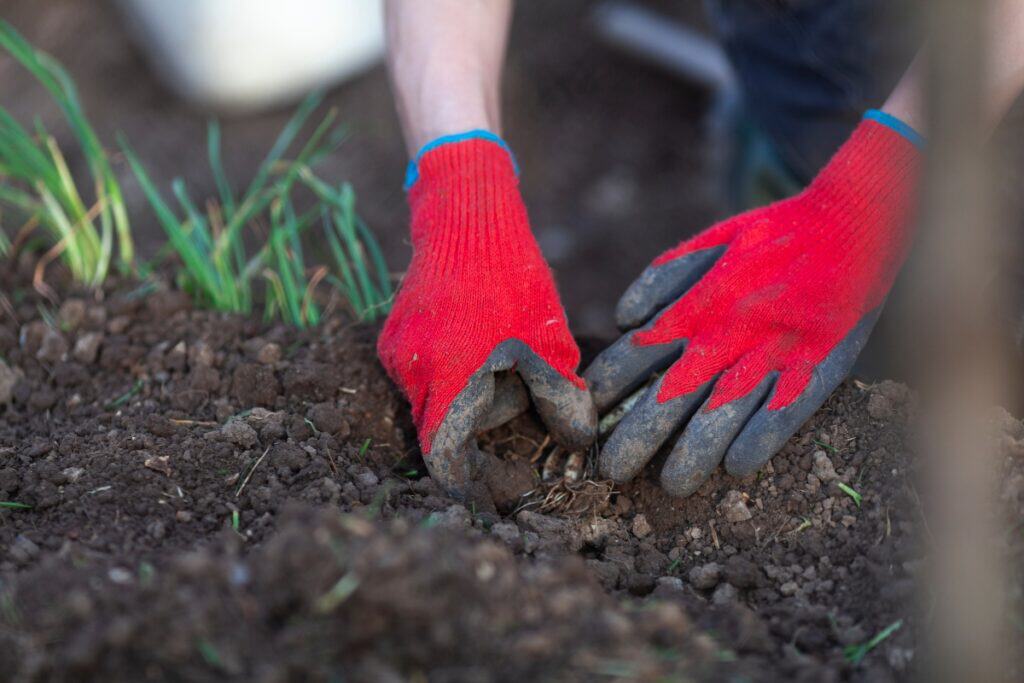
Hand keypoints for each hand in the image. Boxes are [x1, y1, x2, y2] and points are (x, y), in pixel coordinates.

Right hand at [379, 133, 595, 502]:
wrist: (467, 220)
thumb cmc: (514, 280)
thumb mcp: (550, 344)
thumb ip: (560, 400)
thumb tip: (575, 444)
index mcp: (449, 379)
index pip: (445, 458)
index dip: (468, 481)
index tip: (492, 490)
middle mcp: (413, 373)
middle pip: (438, 432)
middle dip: (472, 437)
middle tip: (509, 422)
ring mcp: (397, 356)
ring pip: (428, 405)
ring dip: (461, 403)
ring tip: (497, 373)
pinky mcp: (393, 339)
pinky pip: (420, 377)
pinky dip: (448, 378)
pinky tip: (476, 350)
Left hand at [585, 113, 919, 496]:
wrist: (850, 222)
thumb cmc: (773, 236)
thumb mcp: (709, 241)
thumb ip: (663, 278)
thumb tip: (624, 319)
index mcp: (697, 304)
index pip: (636, 354)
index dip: (608, 391)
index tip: (588, 419)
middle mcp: (727, 332)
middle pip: (670, 395)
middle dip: (636, 438)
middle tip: (611, 472)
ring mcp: (771, 352)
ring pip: (721, 414)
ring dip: (692, 454)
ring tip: (670, 485)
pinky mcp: (816, 366)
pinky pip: (783, 412)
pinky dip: (758, 440)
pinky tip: (736, 467)